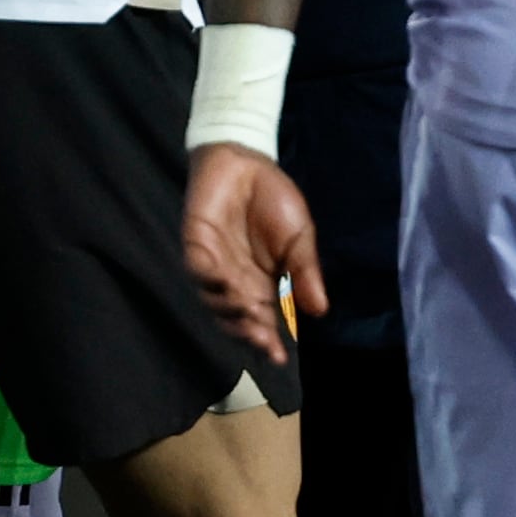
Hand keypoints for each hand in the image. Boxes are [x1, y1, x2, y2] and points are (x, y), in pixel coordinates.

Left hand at [179, 141, 327, 351]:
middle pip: (237, 318)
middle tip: (263, 337)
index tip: (280, 357)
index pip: (264, 321)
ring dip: (230, 309)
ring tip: (251, 308)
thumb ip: (305, 272)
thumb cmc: (274, 199)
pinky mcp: (195, 243)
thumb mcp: (300, 237)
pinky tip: (226, 281)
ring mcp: (213, 264)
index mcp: (262, 284)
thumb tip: (320, 310)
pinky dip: (210, 279)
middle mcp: (235, 281)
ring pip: (214, 300)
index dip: (269, 341)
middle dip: (249, 331)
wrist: (248, 160)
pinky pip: (198, 269)